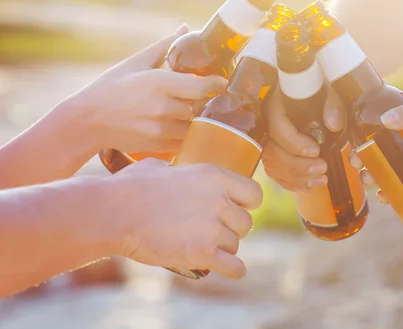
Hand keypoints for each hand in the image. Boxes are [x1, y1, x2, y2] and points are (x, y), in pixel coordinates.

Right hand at [69, 25, 226, 153]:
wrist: (86, 122)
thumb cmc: (110, 88)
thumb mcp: (136, 63)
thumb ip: (164, 46)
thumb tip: (185, 28)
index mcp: (160, 82)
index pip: (203, 87)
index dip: (216, 84)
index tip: (221, 82)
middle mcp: (163, 107)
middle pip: (201, 106)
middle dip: (204, 101)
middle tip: (204, 96)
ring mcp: (162, 129)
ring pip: (195, 125)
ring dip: (196, 118)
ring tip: (191, 110)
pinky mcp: (159, 145)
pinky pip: (186, 140)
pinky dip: (188, 133)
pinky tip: (181, 125)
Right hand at [113, 158, 261, 278]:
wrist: (114, 212)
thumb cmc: (131, 187)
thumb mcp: (160, 166)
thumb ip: (175, 169)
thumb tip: (168, 169)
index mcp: (214, 176)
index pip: (254, 193)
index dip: (247, 203)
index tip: (237, 208)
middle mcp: (219, 200)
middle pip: (245, 223)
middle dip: (231, 229)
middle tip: (212, 231)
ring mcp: (212, 227)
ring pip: (235, 245)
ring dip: (222, 248)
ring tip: (202, 245)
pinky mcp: (202, 253)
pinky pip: (234, 267)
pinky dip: (233, 270)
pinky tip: (228, 268)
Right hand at [262, 85, 344, 191]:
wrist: (304, 89)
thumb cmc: (315, 89)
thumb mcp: (327, 90)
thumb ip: (332, 103)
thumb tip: (334, 123)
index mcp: (276, 107)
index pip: (278, 129)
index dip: (295, 144)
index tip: (316, 151)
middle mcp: (266, 125)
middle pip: (273, 152)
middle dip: (298, 166)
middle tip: (323, 168)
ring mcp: (267, 141)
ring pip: (272, 165)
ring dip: (297, 178)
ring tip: (322, 180)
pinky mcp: (272, 152)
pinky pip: (274, 172)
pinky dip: (289, 183)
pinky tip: (307, 186)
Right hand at [351, 97, 402, 203]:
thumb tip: (384, 120)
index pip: (381, 115)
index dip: (363, 125)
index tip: (349, 136)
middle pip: (380, 144)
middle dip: (364, 154)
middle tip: (354, 164)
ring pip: (390, 165)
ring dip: (375, 173)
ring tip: (367, 181)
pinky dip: (393, 190)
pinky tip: (385, 197)